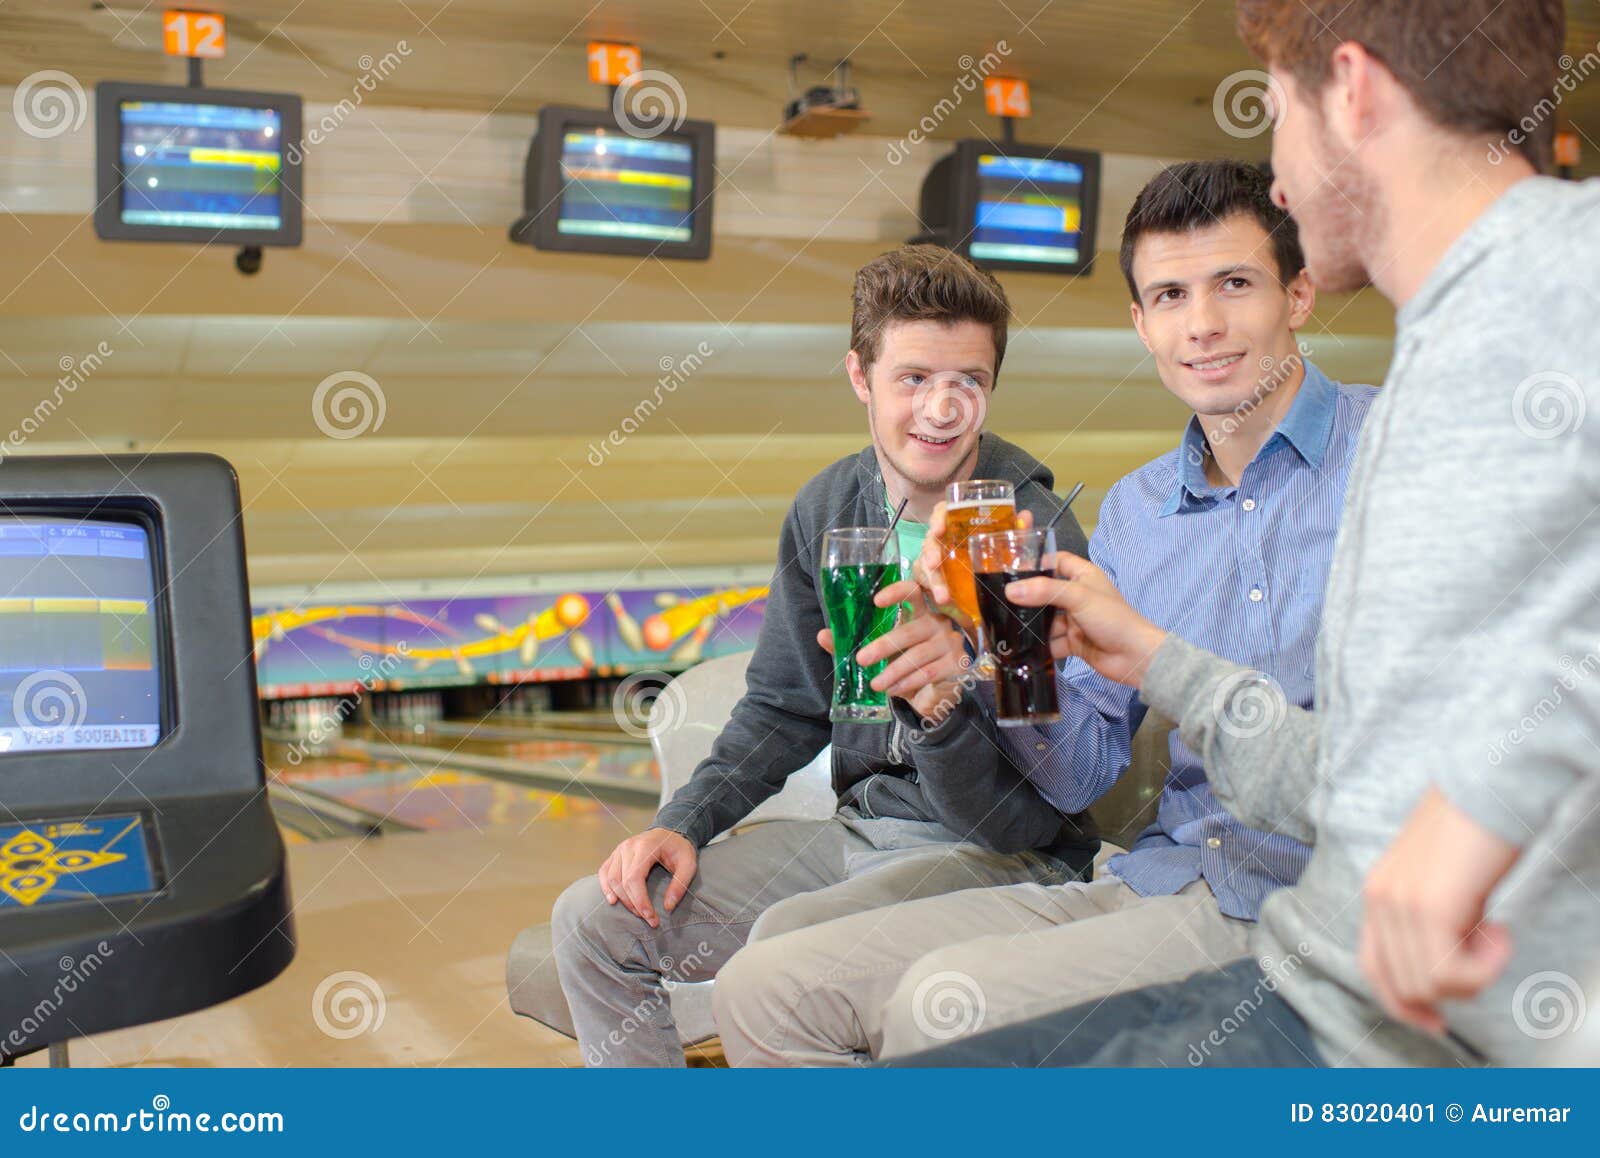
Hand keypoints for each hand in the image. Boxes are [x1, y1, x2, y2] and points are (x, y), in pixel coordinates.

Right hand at [596, 827, 697, 927]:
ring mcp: (619, 849)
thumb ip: (680, 885)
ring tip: (636, 912)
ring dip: (621, 899)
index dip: (640, 901)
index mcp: (646, 846)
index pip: (635, 878)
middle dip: (633, 904)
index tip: (651, 918)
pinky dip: (606, 888)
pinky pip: (604, 872)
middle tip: (648, 918)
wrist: (670, 832)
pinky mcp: (615, 854)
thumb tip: (668, 907)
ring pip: (611, 879)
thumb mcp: (689, 864)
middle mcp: (628, 846)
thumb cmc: (679, 848)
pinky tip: (613, 900)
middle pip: (621, 881)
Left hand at [855, 578, 971, 720]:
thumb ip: (852, 643)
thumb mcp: (879, 654)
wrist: (933, 692)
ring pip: (916, 656)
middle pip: (908, 631)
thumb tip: (822, 635)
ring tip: (875, 684)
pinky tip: (893, 690)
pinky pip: (928, 672)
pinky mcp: (956, 664)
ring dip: (893, 672)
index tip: (876, 601)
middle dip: (882, 646)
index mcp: (918, 613)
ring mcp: (948, 643)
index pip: (912, 592)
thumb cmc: (904, 665)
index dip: (896, 593)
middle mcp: (936, 623)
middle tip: (861, 659)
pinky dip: (908, 683)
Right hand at [916, 503, 1034, 616]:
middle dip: (931, 551)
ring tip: (943, 596)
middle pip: (931, 539)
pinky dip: (933, 591)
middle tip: (935, 563)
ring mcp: (938, 560)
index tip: (939, 529)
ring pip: (925, 563)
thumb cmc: (1002, 559)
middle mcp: (946, 541)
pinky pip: (925, 582)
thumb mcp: (1013, 546)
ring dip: (933, 578)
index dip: (938, 517)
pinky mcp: (934, 580)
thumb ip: (1017, 532)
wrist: (1002, 590)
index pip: (944, 512)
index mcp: (961, 526)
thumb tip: (1024, 517)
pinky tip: (943, 601)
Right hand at [1004, 551, 1166, 687]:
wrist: (1135, 657)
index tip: (1013, 571)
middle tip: (1002, 602)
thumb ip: (1044, 592)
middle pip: (1047, 593)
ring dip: (1032, 625)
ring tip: (1007, 627)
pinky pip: (1051, 642)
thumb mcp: (1078, 597)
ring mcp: (1075, 620)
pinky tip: (1022, 648)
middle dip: (1028, 599)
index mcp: (1084, 577)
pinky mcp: (1073, 642)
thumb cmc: (1112, 619)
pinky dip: (1039, 646)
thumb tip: (1010, 591)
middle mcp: (1078, 596)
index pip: (1057, 561)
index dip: (1038, 563)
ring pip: (1047, 620)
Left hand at [1358, 786, 1519, 1032]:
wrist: (1491, 784)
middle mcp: (1379, 899)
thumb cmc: (1477, 829)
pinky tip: (1501, 929)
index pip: (1373, 969)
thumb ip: (1433, 919)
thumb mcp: (1443, 881)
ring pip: (1430, 985)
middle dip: (1454, 987)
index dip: (1403, 1004)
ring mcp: (1398, 903)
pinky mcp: (1427, 908)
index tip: (1437, 1021)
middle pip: (1404, 985)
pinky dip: (1486, 966)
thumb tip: (1446, 972)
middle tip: (1490, 951)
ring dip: (1475, 974)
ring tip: (1496, 930)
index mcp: (1378, 892)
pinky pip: (1453, 974)